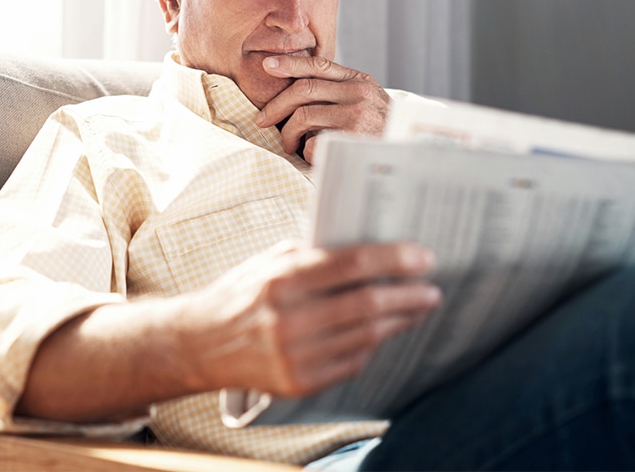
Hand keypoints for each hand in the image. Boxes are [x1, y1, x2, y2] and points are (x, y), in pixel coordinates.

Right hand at [177, 240, 440, 397]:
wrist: (202, 343)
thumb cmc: (243, 292)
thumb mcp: (272, 261)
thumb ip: (316, 256)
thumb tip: (372, 251)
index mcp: (282, 280)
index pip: (352, 265)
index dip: (394, 259)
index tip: (424, 257)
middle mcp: (288, 319)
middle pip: (367, 304)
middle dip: (408, 295)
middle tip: (432, 288)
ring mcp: (294, 355)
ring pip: (366, 336)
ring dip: (400, 320)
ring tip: (417, 308)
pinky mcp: (299, 383)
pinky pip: (353, 362)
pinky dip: (374, 344)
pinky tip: (384, 331)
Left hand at [255, 55, 389, 162]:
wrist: (407, 155)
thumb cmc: (381, 131)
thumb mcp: (368, 101)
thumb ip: (341, 91)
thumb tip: (297, 88)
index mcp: (360, 81)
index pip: (319, 65)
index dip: (290, 64)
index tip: (268, 66)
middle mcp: (359, 94)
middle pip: (303, 90)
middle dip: (276, 106)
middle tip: (262, 120)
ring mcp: (356, 117)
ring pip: (302, 117)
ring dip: (287, 133)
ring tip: (289, 145)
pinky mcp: (351, 141)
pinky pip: (312, 144)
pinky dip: (306, 152)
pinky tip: (312, 157)